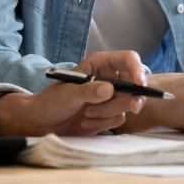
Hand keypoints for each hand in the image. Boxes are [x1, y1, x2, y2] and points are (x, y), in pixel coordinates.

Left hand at [0, 51, 147, 135]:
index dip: (137, 69)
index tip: (140, 84)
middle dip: (132, 98)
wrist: (43, 123)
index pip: (128, 60)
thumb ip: (88, 91)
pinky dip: (103, 124)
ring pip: (127, 104)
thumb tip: (110, 89)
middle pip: (135, 84)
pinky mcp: (109, 114)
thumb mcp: (68, 94)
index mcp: (100, 64)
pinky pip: (119, 119)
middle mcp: (108, 78)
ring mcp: (110, 97)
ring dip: (108, 113)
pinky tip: (86, 123)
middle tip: (133, 107)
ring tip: (87, 115)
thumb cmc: (51, 101)